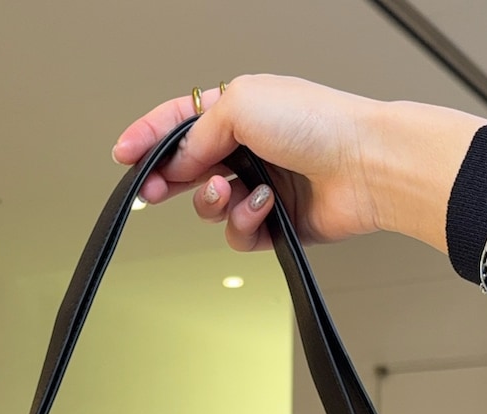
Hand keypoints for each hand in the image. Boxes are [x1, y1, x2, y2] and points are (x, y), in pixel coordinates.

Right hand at [112, 74, 486, 254]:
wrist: (364, 166)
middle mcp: (248, 147)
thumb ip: (197, 134)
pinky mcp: (275, 222)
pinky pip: (240, 234)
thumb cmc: (317, 124)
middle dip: (170, 180)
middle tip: (156, 190)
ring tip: (233, 192)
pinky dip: (247, 224)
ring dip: (216, 204)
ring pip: (211, 208)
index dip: (148, 138)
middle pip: (189, 169)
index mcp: (238, 108)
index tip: (123, 155)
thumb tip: (180, 162)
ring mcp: (261, 185)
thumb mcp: (239, 105)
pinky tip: (267, 209)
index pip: (179, 121)